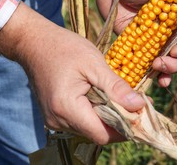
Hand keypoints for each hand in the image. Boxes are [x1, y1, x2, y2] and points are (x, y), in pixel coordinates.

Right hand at [0, 3, 145, 143]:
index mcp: (66, 107)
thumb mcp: (94, 63)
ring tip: (125, 98)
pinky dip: (96, 113)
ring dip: (109, 117)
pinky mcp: (55, 115)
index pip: (102, 134)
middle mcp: (58, 120)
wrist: (34, 43)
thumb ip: (116, 87)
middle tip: (139, 103)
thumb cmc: (63, 48)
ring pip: (90, 128)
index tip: (142, 113)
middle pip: (97, 132)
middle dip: (120, 121)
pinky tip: (106, 98)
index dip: (125, 128)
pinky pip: (81, 121)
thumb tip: (139, 106)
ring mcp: (55, 119)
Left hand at [92, 0, 176, 86]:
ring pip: (174, 63)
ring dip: (170, 71)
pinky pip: (155, 65)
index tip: (176, 50)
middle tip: (162, 62)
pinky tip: (157, 80)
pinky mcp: (143, 47)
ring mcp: (159, 41)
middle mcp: (175, 30)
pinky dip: (158, 75)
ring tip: (156, 67)